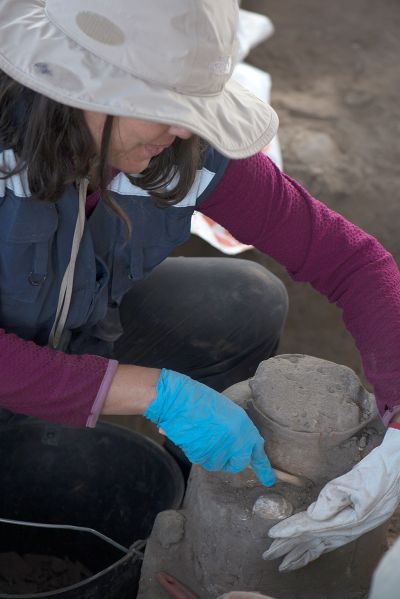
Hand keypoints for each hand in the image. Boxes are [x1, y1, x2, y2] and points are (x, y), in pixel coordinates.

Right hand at [144, 369, 274, 485]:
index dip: (264, 468)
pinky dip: (197, 453)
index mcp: (244, 426)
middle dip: (230, 460)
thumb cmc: (199, 400)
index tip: (269, 480)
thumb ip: (236, 429)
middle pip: (238, 464)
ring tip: (201, 435)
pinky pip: (203, 461)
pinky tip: (192, 438)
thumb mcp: (226, 411)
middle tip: (218, 447)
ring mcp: (220, 450)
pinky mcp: (203, 456)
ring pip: (218, 464)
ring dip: (211, 455)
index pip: (257, 451)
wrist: (178, 400)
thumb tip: (238, 445)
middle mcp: (236, 440)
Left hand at [263, 427, 399, 570]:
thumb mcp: (355, 483)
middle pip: (312, 541)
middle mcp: (347, 530)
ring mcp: (350, 529)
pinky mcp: (352, 524)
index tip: (271, 535)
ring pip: (319, 545)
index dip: (290, 531)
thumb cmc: (376, 474)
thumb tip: (313, 513)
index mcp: (346, 521)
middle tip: (267, 555)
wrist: (396, 471)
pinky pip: (329, 542)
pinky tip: (308, 552)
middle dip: (289, 548)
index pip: (311, 528)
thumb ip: (332, 498)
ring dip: (300, 552)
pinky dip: (315, 549)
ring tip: (282, 563)